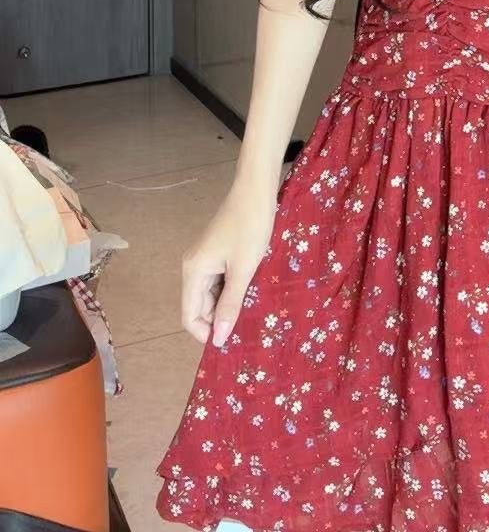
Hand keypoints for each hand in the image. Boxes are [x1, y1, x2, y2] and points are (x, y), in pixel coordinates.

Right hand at [180, 181, 278, 347]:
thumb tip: (218, 340)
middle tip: (248, 325)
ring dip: (228, 304)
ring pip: (211, 293)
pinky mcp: (216, 252)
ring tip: (252, 308)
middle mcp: (193, 266)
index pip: (189, 315)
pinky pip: (219, 280)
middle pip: (200, 306)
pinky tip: (251, 290)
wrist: (256, 190)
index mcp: (193, 271)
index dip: (206, 332)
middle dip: (220, 319)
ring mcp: (205, 258)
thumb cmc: (251, 227)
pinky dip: (232, 289)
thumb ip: (231, 305)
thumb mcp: (243, 270)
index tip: (231, 341)